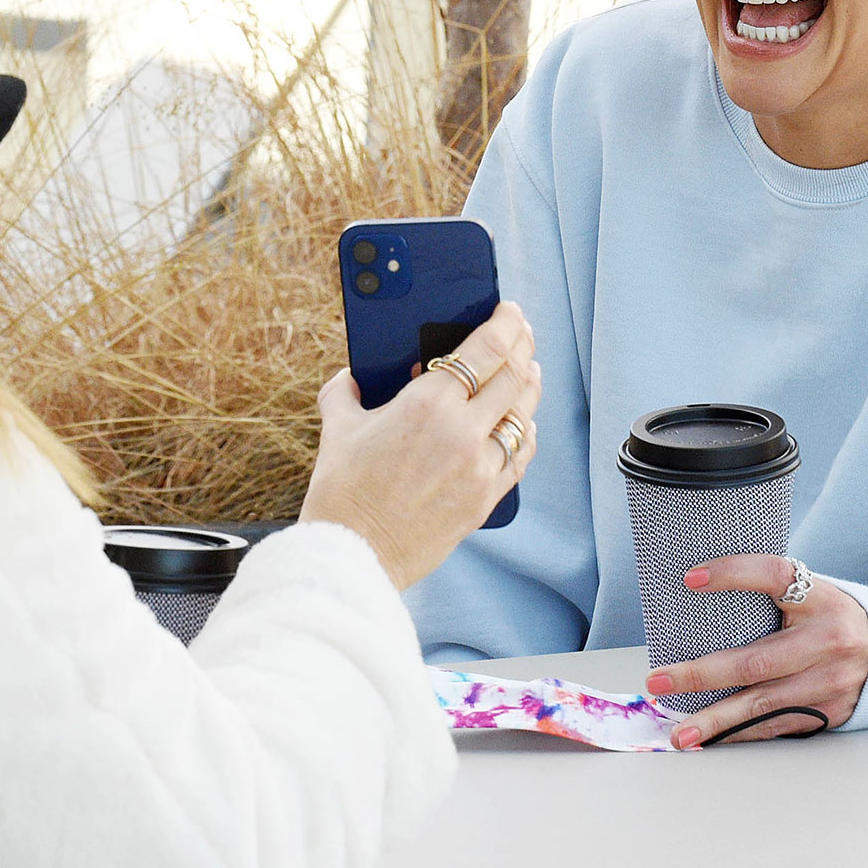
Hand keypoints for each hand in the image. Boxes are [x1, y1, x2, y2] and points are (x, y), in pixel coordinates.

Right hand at [299, 301, 540, 588]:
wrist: (354, 555)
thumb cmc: (342, 493)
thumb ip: (346, 391)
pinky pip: (521, 455)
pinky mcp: (486, 498)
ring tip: (527, 370)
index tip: (510, 311)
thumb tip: (352, 376)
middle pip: (514, 375)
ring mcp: (480, 468)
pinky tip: (522, 421)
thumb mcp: (338, 428)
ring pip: (525, 414)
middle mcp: (463, 432)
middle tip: (521, 335)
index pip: (486, 348)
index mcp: (428, 405)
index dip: (507, 323)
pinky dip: (526, 431)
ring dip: (529, 385)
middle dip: (523, 347)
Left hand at [643, 555, 867, 748]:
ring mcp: (832, 681)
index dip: (733, 574)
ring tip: (680, 731)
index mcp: (821, 598)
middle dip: (702, 674)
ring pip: (764, 704)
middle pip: (757, 661)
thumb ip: (773, 593)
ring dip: (716, 720)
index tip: (690, 579)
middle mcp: (829, 640)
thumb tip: (699, 593)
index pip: (774, 575)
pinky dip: (741, 733)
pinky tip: (712, 739)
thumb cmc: (835, 616)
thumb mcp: (815, 592)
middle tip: (659, 681)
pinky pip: (778, 725)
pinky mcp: (831, 712)